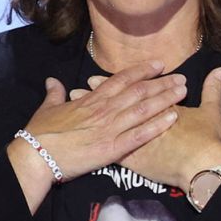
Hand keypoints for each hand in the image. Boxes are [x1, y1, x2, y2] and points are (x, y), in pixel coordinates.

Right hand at [8, 61, 185, 212]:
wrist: (37, 156)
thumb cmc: (40, 132)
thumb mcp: (47, 108)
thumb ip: (55, 93)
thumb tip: (53, 81)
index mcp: (90, 99)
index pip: (120, 80)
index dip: (141, 71)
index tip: (158, 65)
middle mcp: (104, 110)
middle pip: (138, 92)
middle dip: (161, 83)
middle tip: (180, 77)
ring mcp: (109, 128)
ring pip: (143, 109)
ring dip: (165, 99)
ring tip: (183, 92)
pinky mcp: (112, 148)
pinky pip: (140, 135)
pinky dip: (157, 125)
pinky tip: (173, 118)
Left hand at [89, 65, 220, 190]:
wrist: (203, 167)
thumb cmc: (208, 140)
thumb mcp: (212, 112)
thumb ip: (213, 90)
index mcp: (159, 106)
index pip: (138, 90)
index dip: (122, 81)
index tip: (110, 72)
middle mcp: (142, 118)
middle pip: (119, 101)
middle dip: (101, 90)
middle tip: (88, 80)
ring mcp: (134, 137)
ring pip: (108, 120)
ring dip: (92, 108)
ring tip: (78, 96)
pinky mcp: (131, 157)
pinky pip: (108, 146)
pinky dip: (94, 136)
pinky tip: (82, 130)